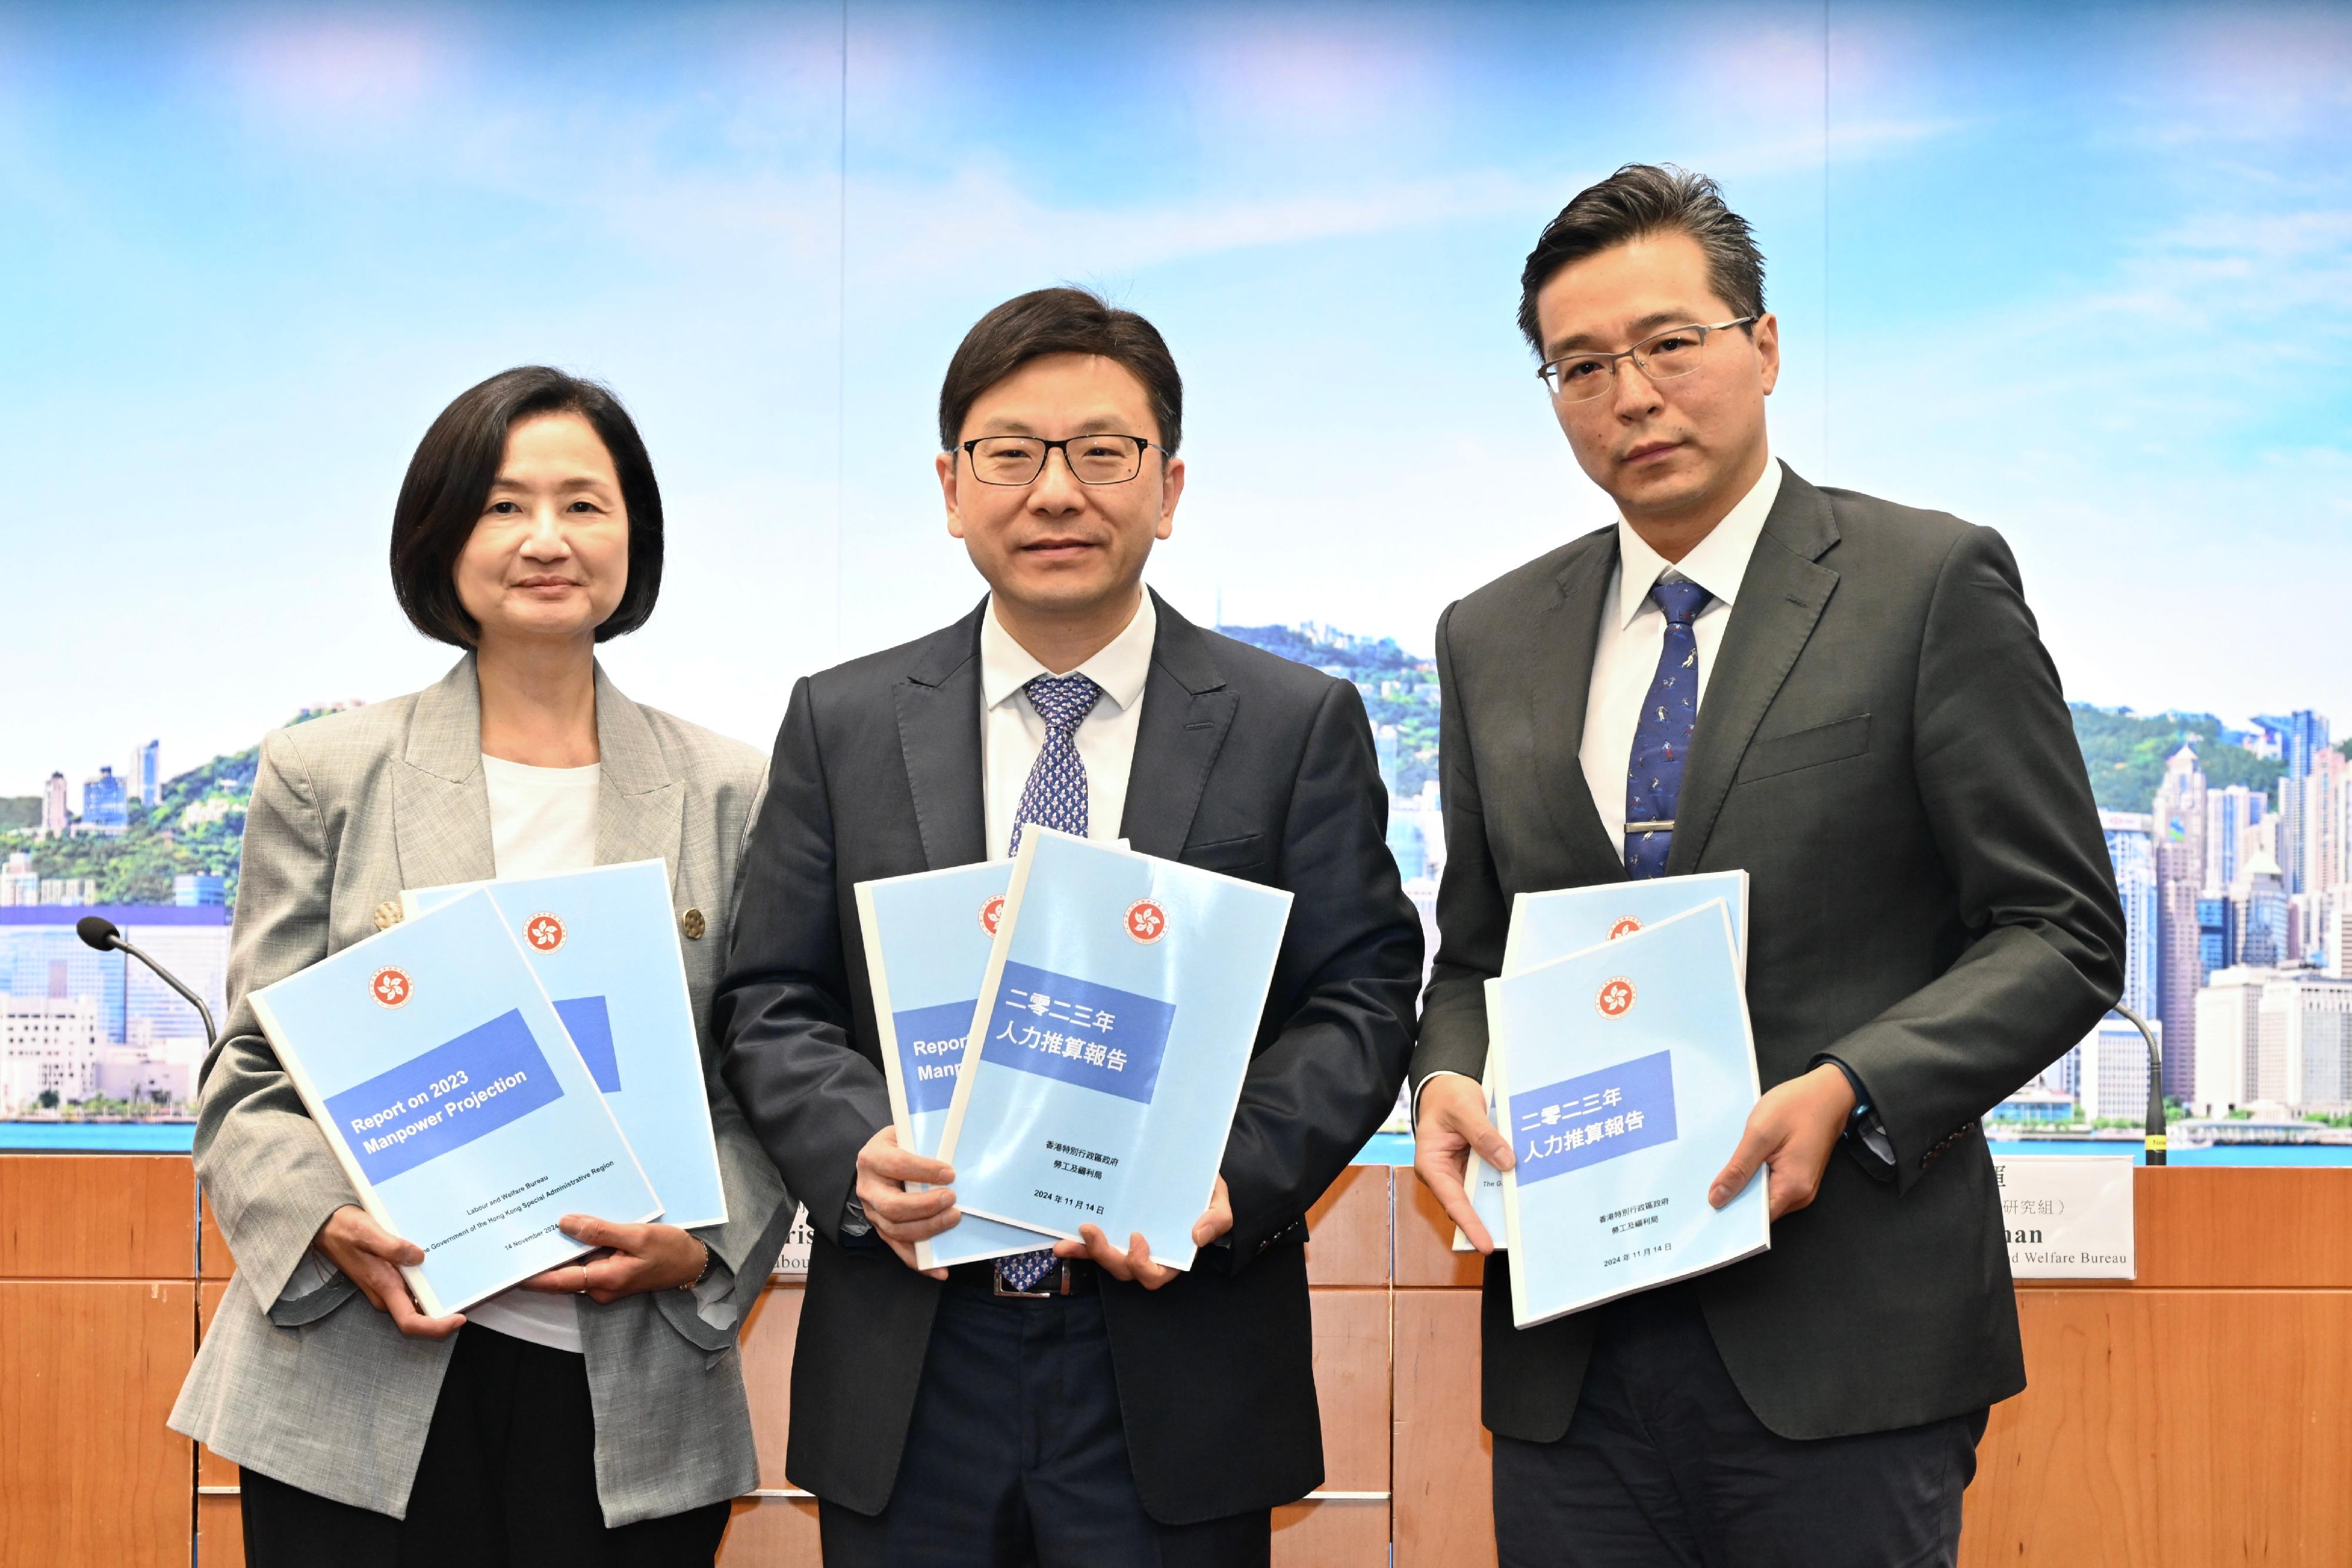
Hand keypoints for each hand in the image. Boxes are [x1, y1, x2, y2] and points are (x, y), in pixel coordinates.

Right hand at [312, 1204, 465, 1338]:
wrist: (326, 1227)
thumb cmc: (344, 1229)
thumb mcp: (367, 1232)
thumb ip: (391, 1246)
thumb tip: (419, 1256)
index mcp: (383, 1287)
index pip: (411, 1322)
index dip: (436, 1327)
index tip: (458, 1318)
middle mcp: (387, 1293)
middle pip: (420, 1315)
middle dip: (445, 1311)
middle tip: (471, 1294)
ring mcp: (387, 1287)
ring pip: (417, 1302)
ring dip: (438, 1296)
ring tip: (462, 1279)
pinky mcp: (388, 1278)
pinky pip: (412, 1288)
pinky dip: (428, 1283)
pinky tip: (441, 1267)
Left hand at [516, 1217, 707, 1302]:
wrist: (693, 1263)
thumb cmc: (669, 1249)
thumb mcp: (637, 1235)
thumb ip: (600, 1231)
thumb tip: (565, 1223)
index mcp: (606, 1280)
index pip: (559, 1281)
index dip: (531, 1276)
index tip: (508, 1269)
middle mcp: (600, 1287)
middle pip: (563, 1274)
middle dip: (541, 1259)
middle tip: (519, 1238)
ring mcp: (605, 1284)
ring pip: (574, 1267)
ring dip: (560, 1251)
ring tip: (539, 1228)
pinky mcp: (611, 1275)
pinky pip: (587, 1263)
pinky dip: (577, 1249)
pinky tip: (572, 1230)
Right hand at [856, 1124, 954, 1279]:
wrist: (877, 1158)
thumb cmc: (899, 1144)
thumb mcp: (906, 1134)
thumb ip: (924, 1142)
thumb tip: (956, 1154)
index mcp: (873, 1157)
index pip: (897, 1165)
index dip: (924, 1170)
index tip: (950, 1173)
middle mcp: (868, 1187)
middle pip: (893, 1206)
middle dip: (925, 1207)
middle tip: (952, 1200)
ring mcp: (872, 1212)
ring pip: (896, 1230)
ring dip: (927, 1230)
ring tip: (954, 1220)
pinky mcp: (881, 1229)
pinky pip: (898, 1249)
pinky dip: (919, 1263)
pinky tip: (940, 1270)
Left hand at [1051, 1177, 1230, 1289]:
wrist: (1188, 1174)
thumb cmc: (1203, 1193)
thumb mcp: (1218, 1203)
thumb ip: (1216, 1219)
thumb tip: (1198, 1235)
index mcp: (1171, 1256)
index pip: (1155, 1274)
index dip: (1142, 1264)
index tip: (1137, 1237)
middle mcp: (1145, 1255)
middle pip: (1123, 1270)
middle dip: (1105, 1255)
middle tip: (1091, 1230)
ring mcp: (1124, 1243)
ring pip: (1103, 1259)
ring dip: (1084, 1251)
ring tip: (1066, 1240)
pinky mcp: (1111, 1230)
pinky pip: (1091, 1243)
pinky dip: (1076, 1244)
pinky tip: (1060, 1238)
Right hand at [1413, 1074, 1513, 1253]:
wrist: (1448, 1086)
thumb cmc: (1447, 1096)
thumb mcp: (1463, 1109)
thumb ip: (1483, 1135)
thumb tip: (1507, 1162)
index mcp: (1431, 1164)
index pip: (1453, 1200)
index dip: (1470, 1224)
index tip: (1486, 1244)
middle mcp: (1445, 1174)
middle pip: (1469, 1204)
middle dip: (1489, 1220)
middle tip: (1513, 1236)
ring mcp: (1461, 1173)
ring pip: (1482, 1194)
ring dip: (1500, 1202)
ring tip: (1522, 1217)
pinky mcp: (1475, 1167)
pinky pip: (1491, 1179)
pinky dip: (1504, 1183)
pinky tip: (1523, 1190)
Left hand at [1709, 1062, 1856, 1219]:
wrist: (1829, 1091)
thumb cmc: (1797, 1106)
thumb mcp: (1760, 1134)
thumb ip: (1739, 1168)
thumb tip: (1717, 1199)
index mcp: (1792, 1188)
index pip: (1756, 1220)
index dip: (1730, 1216)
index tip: (1704, 1212)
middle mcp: (1800, 1195)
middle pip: (1759, 1210)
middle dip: (1734, 1200)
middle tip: (1703, 1189)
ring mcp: (1801, 1186)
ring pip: (1764, 1197)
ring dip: (1744, 1186)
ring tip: (1718, 1173)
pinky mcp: (1798, 1175)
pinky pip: (1771, 1184)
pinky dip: (1755, 1177)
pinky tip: (1740, 1163)